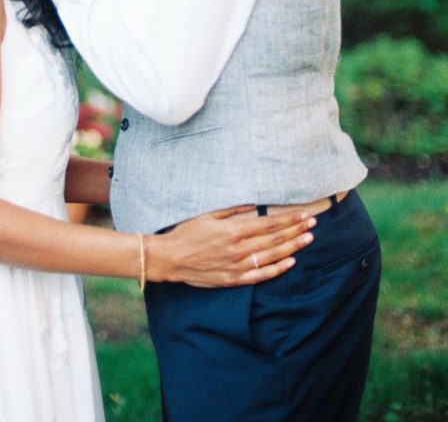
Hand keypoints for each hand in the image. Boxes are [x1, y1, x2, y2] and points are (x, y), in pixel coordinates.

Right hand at [149, 205, 315, 286]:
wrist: (172, 258)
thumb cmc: (187, 233)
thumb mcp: (208, 215)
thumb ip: (233, 210)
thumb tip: (255, 205)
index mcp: (232, 231)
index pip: (268, 224)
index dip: (288, 219)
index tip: (303, 214)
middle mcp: (238, 249)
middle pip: (274, 239)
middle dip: (295, 230)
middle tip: (312, 223)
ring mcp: (237, 266)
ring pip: (272, 256)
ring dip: (292, 247)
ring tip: (308, 239)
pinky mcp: (234, 280)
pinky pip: (261, 275)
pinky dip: (278, 269)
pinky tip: (291, 262)